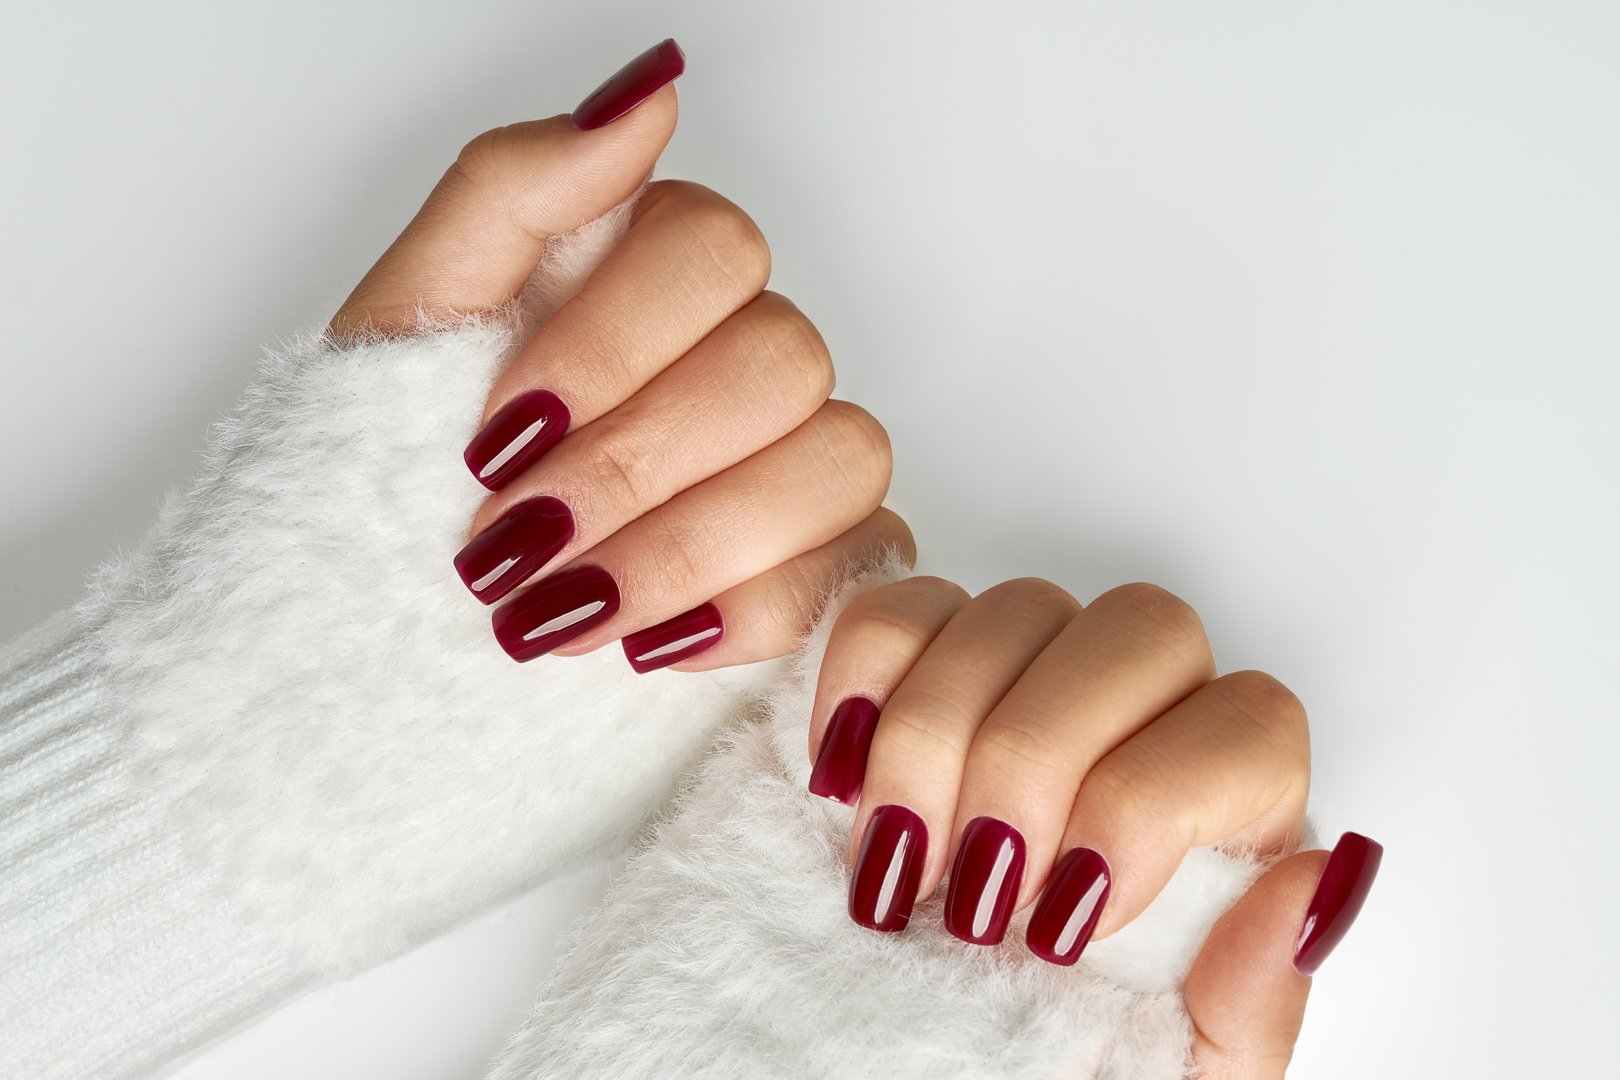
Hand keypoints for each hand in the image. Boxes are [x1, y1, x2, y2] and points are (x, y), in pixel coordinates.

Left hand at [330, 39, 909, 671]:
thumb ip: (517, 186)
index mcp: (658, 267)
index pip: (713, 251)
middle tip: (512, 543)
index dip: (608, 349)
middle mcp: (746, 348)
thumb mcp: (415, 316)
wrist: (395, 612)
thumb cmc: (406, 461)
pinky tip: (640, 640)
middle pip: (778, 360)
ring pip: (835, 462)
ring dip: (680, 550)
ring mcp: (800, 456)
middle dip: (629, 469)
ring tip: (560, 609)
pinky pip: (844, 574)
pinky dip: (737, 618)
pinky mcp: (822, 561)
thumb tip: (648, 96)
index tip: (498, 435)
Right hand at [807, 576, 1381, 1076]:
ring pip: (1018, 607)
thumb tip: (1313, 886)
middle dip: (1035, 756)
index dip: (1151, 802)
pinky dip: (862, 680)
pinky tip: (842, 780)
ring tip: (896, 865)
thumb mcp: (1167, 1078)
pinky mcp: (919, 666)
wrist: (932, 1069)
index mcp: (1231, 818)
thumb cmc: (1068, 1069)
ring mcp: (1031, 677)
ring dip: (936, 738)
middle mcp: (1144, 719)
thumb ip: (1249, 1008)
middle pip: (1142, 633)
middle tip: (970, 890)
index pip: (1251, 726)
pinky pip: (902, 609)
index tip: (1060, 920)